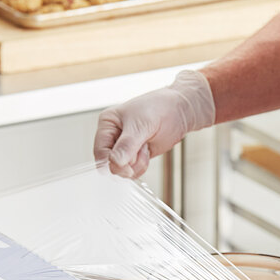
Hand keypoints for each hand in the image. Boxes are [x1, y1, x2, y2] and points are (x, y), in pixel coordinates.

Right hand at [93, 70, 214, 178]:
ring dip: (137, 163)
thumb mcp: (141, 125)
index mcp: (107, 124)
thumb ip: (127, 145)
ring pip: (122, 170)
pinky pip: (133, 171)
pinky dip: (142, 166)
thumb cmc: (160, 108)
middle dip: (127, 162)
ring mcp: (124, 148)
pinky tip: (147, 151)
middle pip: (109, 164)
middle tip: (140, 148)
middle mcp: (113, 137)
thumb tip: (115, 162)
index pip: (100, 151)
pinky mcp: (135, 156)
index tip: (125, 167)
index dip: (111, 162)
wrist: (180, 111)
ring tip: (145, 145)